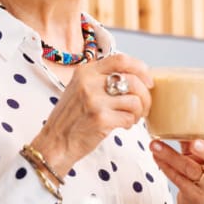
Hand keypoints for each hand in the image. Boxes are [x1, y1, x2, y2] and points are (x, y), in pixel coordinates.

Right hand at [32, 53, 152, 174]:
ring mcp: (94, 100)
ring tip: (132, 118)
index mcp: (86, 71)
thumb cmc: (72, 118)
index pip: (121, 59)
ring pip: (135, 100)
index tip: (148, 81)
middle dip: (145, 95)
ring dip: (140, 111)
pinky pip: (129, 117)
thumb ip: (101, 78)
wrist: (55, 143)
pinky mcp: (100, 119)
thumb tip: (137, 76)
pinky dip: (131, 123)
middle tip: (143, 106)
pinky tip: (123, 126)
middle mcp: (89, 82)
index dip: (141, 69)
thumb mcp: (80, 89)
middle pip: (133, 80)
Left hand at [150, 125, 203, 203]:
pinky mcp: (196, 197)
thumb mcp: (196, 152)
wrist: (195, 203)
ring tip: (155, 145)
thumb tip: (172, 113)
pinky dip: (166, 167)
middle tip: (194, 143)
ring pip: (192, 170)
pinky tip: (156, 157)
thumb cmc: (197, 169)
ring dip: (171, 156)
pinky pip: (180, 181)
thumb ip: (190, 135)